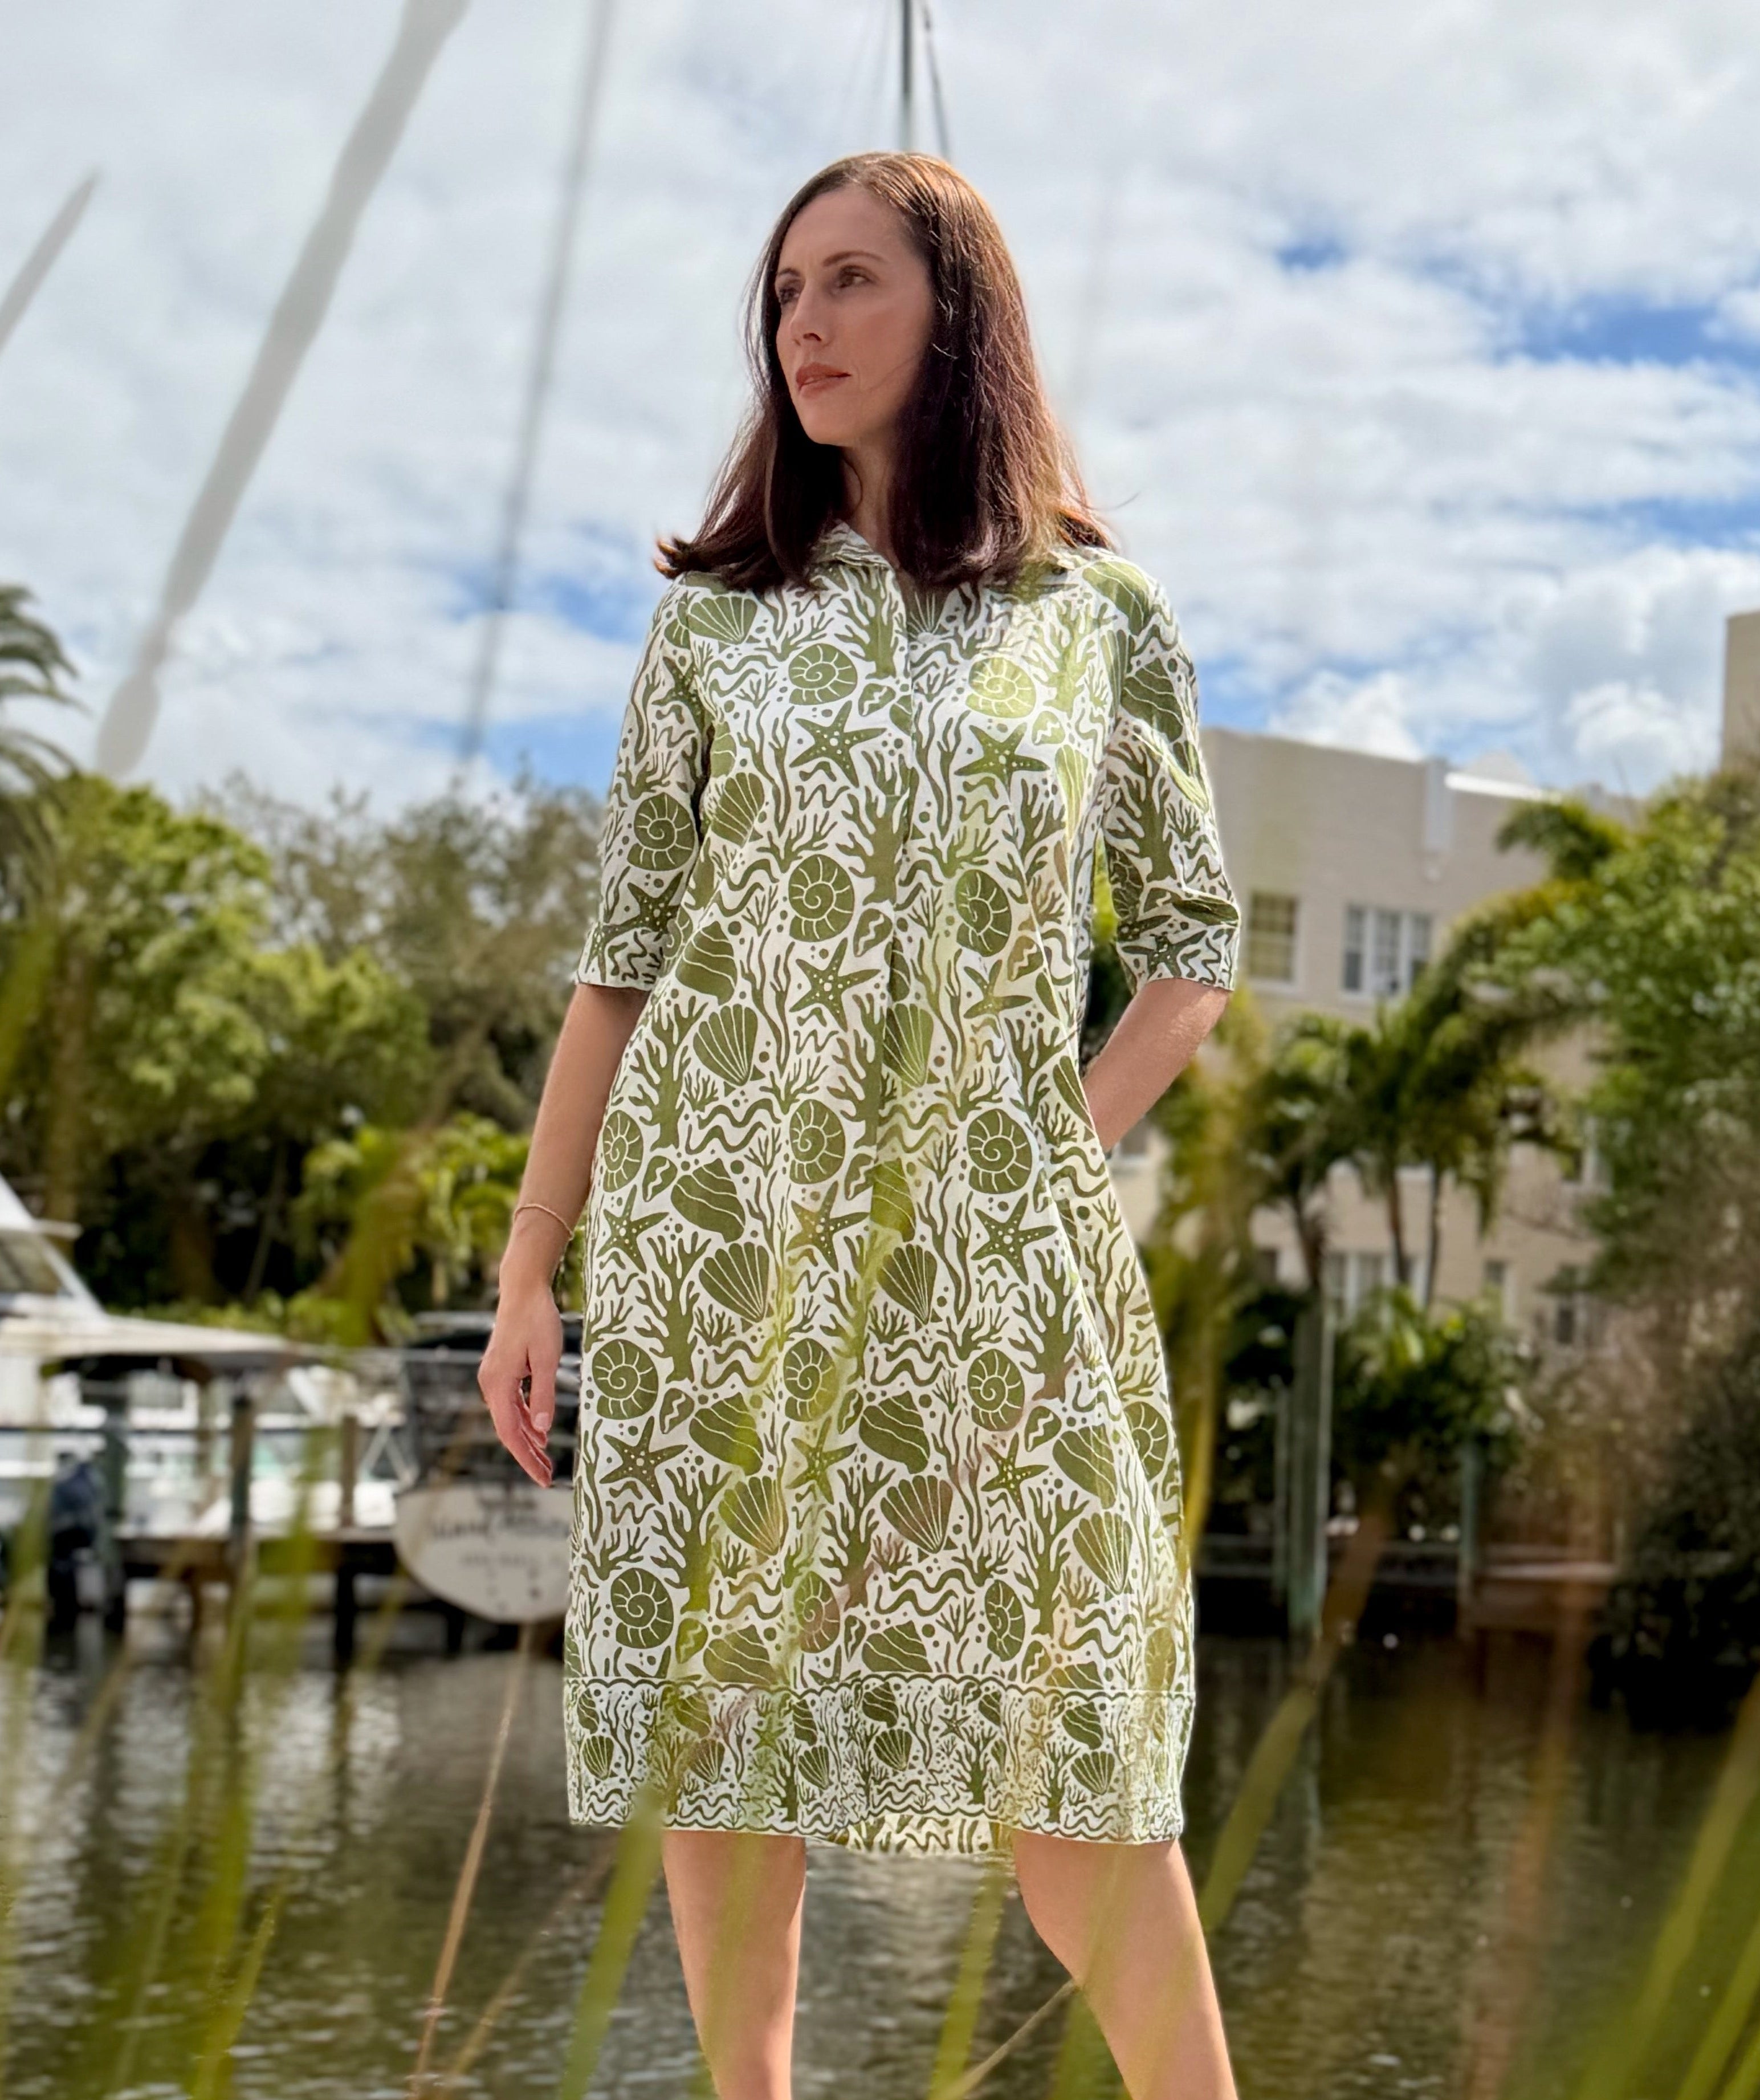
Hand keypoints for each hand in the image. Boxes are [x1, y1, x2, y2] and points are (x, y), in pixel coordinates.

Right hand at [476, 1285, 562, 1486]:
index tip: (543, 1478)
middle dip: (527, 1456)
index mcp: (498, 1384)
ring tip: (547, 1461)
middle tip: (548, 1478)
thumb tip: (543, 1431)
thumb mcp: (548, 1358)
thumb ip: (544, 1394)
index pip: (510, 1433)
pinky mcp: (501, 1372)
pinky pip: (511, 1405)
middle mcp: (490, 1384)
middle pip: (508, 1431)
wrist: (523, 1290)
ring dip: (528, 1440)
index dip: (526, 1458)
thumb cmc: (538, 1320)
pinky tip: (539, 1432)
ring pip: (509, 1419)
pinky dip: (526, 1420)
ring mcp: (493, 1378)